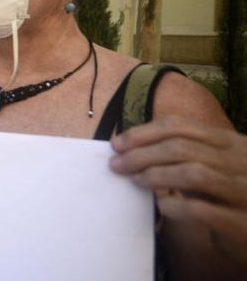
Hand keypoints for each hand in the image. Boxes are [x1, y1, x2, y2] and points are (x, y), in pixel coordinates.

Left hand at [110, 115, 246, 266]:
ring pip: (194, 173)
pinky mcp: (242, 223)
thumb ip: (183, 156)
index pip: (181, 127)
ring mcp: (245, 191)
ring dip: (156, 175)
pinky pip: (201, 210)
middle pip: (182, 147)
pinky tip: (162, 206)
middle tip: (116, 164)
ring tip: (135, 180)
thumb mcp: (212, 168)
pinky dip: (175, 206)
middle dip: (142, 154)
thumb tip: (131, 149)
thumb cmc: (228, 198)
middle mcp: (242, 161)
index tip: (117, 144)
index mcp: (231, 143)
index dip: (144, 133)